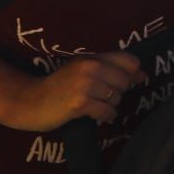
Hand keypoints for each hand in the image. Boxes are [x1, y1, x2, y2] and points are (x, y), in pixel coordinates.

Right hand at [0, 51, 143, 131]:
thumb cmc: (60, 87)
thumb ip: (111, 69)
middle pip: (125, 81)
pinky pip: (107, 112)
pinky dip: (105, 116)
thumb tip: (143, 75)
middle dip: (118, 92)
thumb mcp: (83, 71)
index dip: (133, 73)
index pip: (129, 60)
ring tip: (93, 104)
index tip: (131, 81)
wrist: (30, 102)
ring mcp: (85, 85)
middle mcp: (90, 68)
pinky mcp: (80, 103)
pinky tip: (93, 115)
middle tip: (101, 96)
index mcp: (92, 58)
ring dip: (109, 105)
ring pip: (117, 97)